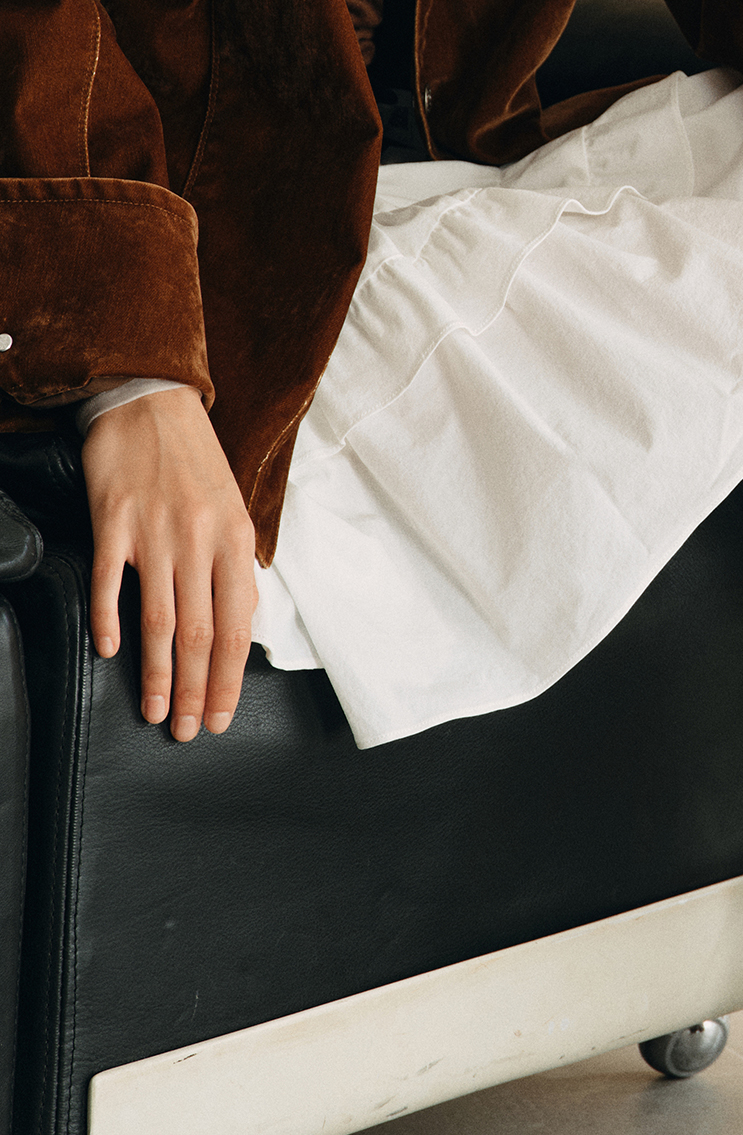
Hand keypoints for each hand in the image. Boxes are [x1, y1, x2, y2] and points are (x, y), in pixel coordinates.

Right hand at [80, 388, 259, 739]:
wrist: (151, 403)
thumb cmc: (195, 461)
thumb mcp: (233, 509)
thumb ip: (234, 567)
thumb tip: (241, 627)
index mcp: (234, 540)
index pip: (237, 627)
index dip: (229, 678)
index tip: (221, 715)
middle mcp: (198, 540)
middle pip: (200, 633)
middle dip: (196, 691)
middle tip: (187, 731)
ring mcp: (154, 531)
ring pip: (160, 619)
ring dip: (158, 674)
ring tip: (156, 712)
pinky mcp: (113, 520)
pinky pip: (110, 581)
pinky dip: (108, 620)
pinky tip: (108, 651)